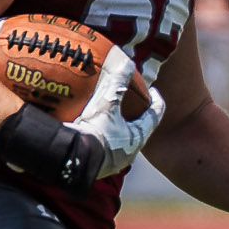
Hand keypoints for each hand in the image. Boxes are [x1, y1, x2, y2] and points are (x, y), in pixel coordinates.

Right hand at [74, 46, 164, 179]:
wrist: (71, 163)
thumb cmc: (94, 135)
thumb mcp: (106, 106)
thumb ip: (117, 84)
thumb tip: (127, 62)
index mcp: (136, 140)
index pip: (154, 117)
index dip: (156, 102)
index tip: (154, 91)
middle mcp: (126, 153)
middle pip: (137, 130)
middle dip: (135, 115)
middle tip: (131, 101)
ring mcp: (110, 162)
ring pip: (118, 140)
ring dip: (115, 127)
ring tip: (107, 113)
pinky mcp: (94, 166)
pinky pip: (99, 146)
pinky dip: (97, 135)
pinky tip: (84, 126)